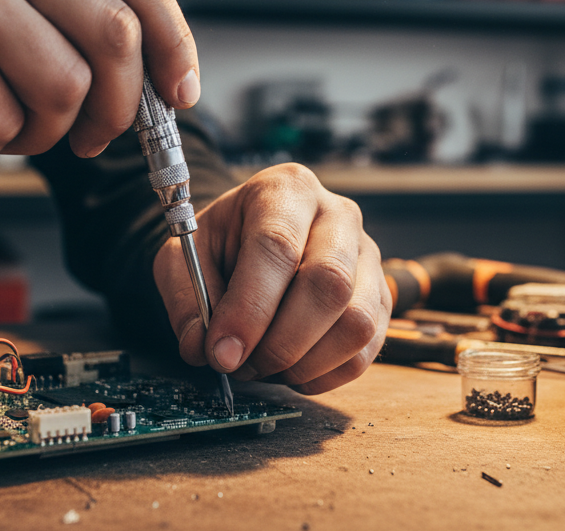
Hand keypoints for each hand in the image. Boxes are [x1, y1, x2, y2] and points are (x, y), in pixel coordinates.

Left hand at [154, 163, 390, 394]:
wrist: (251, 240)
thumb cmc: (221, 245)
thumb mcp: (183, 258)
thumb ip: (186, 301)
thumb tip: (203, 349)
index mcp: (286, 190)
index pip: (278, 246)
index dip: (249, 307)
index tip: (222, 352)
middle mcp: (338, 216)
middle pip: (330, 284)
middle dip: (280, 343)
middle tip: (242, 366)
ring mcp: (368, 257)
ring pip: (356, 323)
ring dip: (304, 363)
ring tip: (265, 367)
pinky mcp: (381, 298)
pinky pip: (367, 349)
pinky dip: (325, 374)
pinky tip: (291, 369)